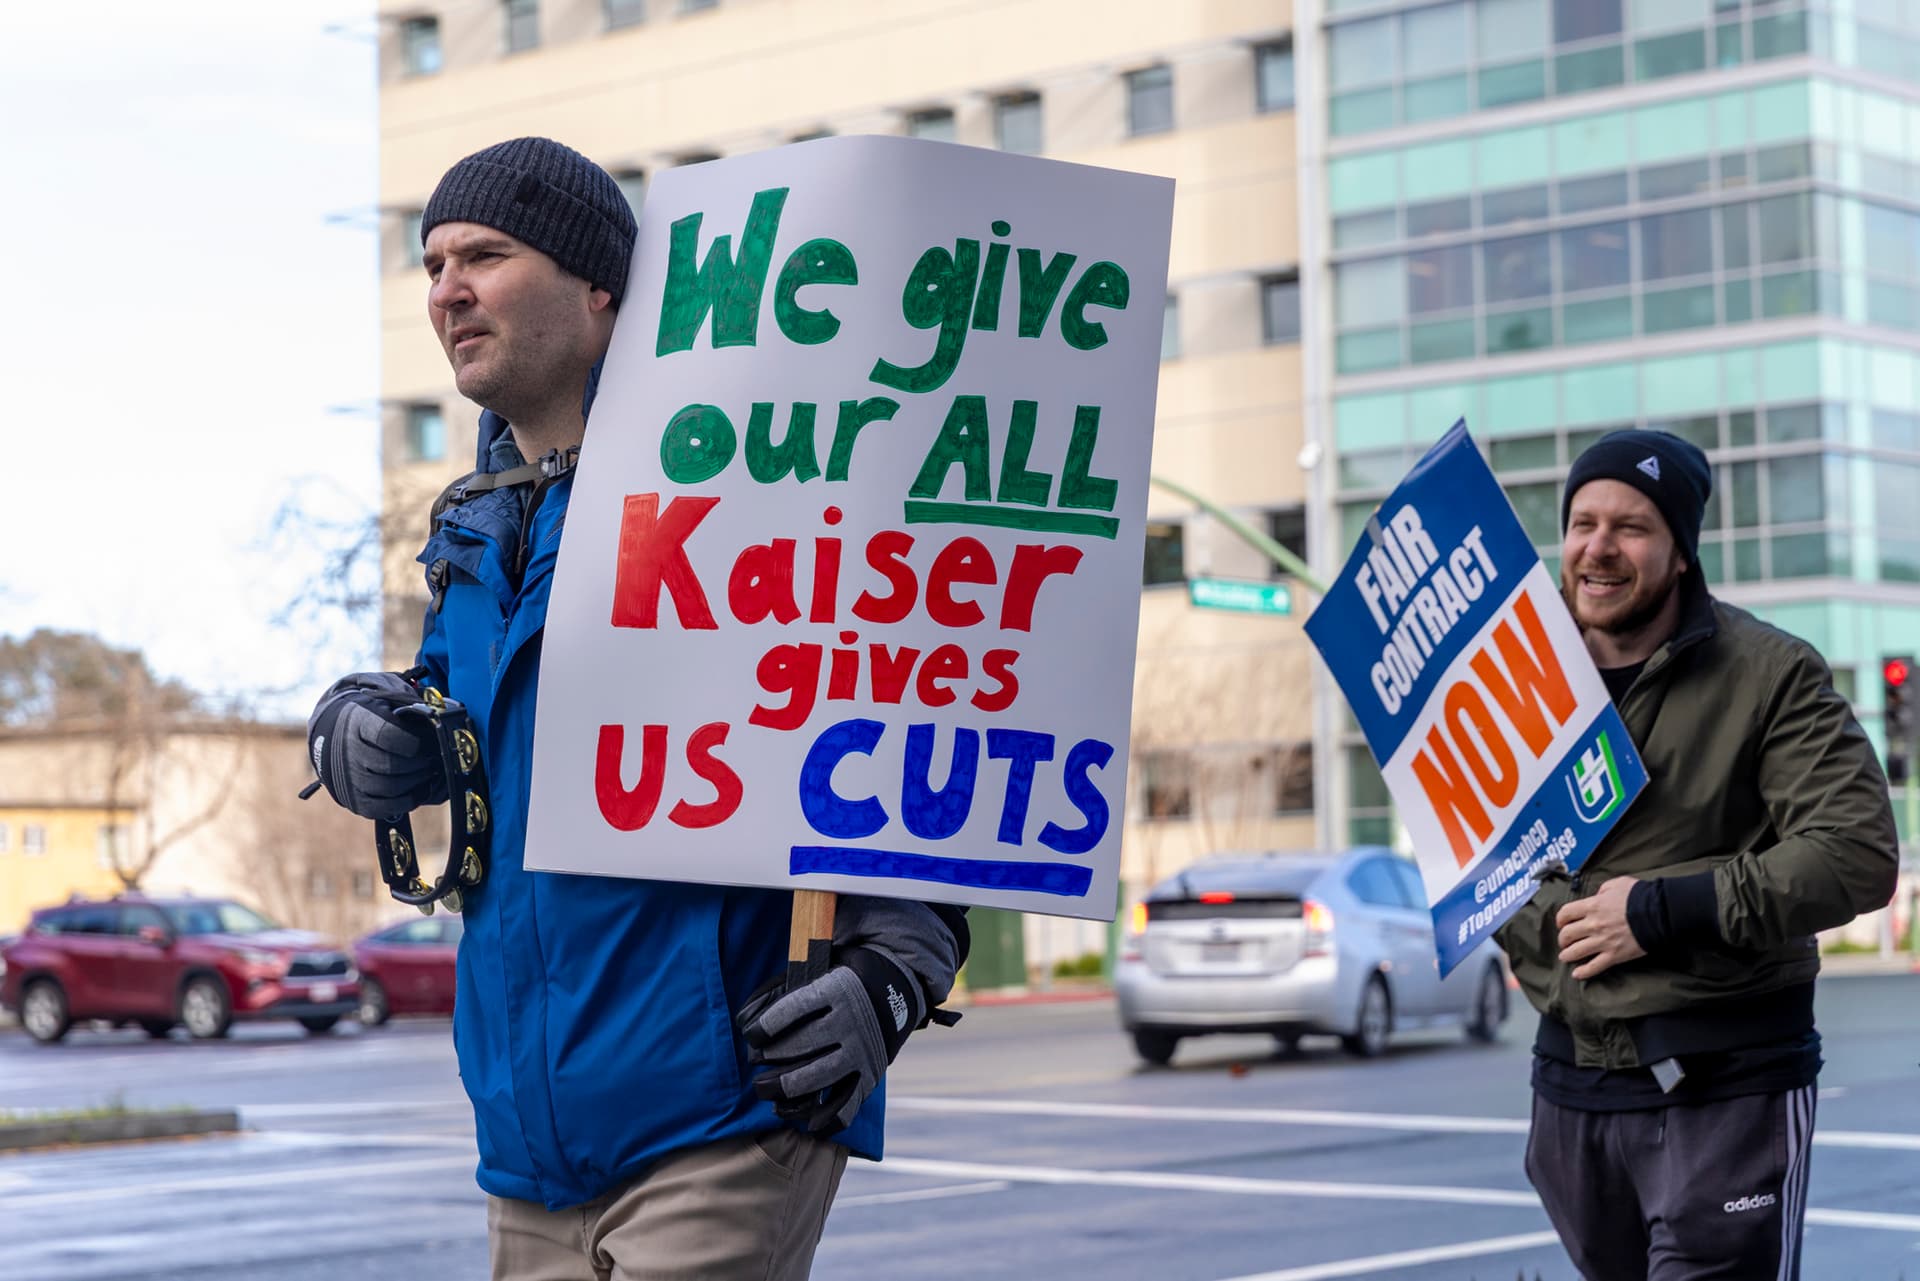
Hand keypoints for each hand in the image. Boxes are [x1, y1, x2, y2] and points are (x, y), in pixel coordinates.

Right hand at [306, 672, 447, 820]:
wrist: (339, 738)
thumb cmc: (374, 719)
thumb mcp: (388, 704)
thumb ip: (412, 710)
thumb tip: (441, 720)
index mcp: (358, 722)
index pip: (388, 735)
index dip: (413, 741)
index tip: (427, 740)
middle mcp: (348, 751)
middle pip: (391, 765)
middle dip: (421, 763)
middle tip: (435, 758)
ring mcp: (349, 778)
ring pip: (389, 788)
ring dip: (417, 781)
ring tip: (430, 770)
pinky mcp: (356, 800)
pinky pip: (385, 807)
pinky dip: (408, 800)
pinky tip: (420, 788)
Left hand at [739, 948, 924, 1134]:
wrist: (896, 988)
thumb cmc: (842, 980)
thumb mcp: (817, 971)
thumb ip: (781, 990)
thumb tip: (745, 1020)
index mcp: (835, 989)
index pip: (793, 1009)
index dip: (766, 1026)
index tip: (752, 1035)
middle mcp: (851, 1021)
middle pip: (803, 1045)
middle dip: (771, 1058)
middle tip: (755, 1063)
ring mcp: (862, 1051)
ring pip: (820, 1078)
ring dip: (787, 1090)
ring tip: (765, 1090)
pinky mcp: (870, 1075)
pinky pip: (849, 1105)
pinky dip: (828, 1120)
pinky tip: (807, 1124)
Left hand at [1555, 876, 1645, 980]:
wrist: (1659, 913)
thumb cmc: (1639, 896)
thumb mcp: (1617, 884)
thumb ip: (1602, 890)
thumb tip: (1597, 896)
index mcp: (1592, 906)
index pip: (1565, 914)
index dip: (1560, 919)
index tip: (1561, 923)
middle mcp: (1593, 925)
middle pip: (1567, 934)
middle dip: (1562, 939)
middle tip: (1564, 941)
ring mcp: (1603, 941)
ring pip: (1576, 952)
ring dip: (1567, 955)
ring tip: (1565, 957)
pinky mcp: (1614, 955)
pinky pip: (1594, 966)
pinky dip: (1584, 972)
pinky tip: (1577, 974)